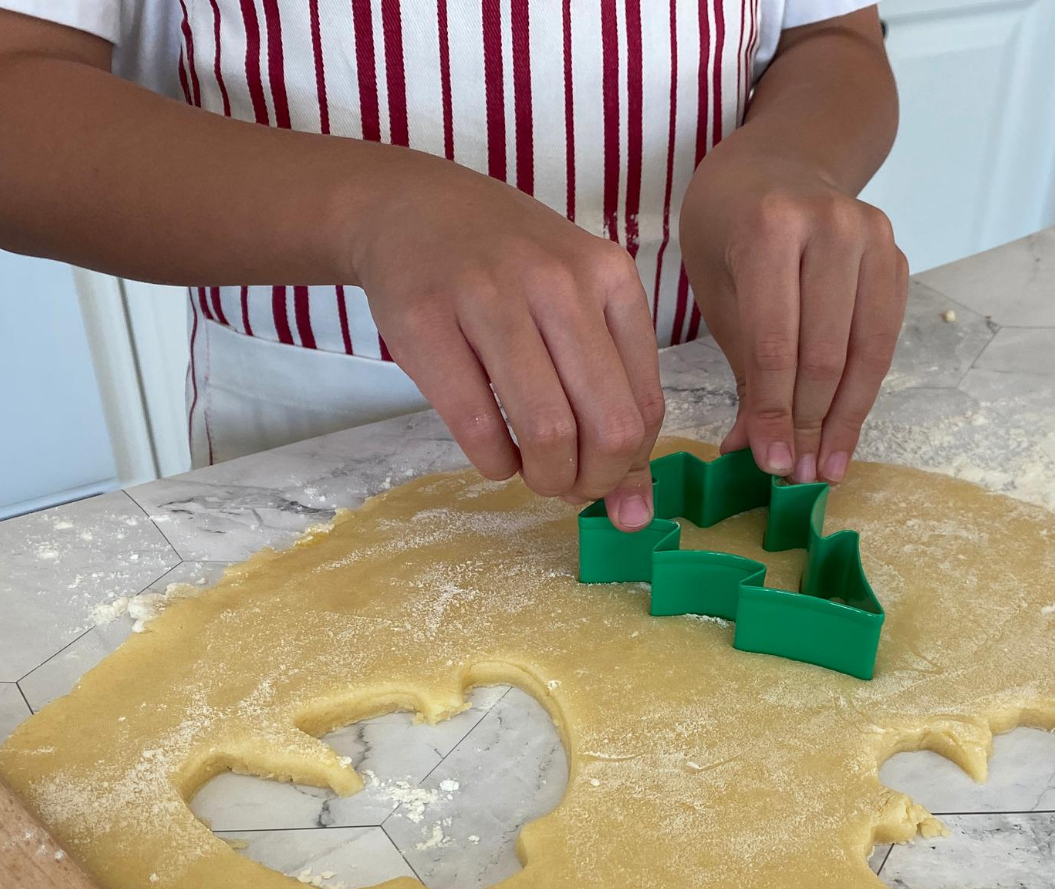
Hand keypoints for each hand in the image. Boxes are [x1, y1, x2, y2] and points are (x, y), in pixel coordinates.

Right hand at [351, 154, 663, 528]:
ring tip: (531, 471)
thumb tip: (635, 514)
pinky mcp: (427, 323)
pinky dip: (494, 463)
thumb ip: (614, 400)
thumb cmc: (507, 271)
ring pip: (548, 432)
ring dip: (544, 478)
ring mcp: (490, 297)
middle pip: (608, 428)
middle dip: (592, 482)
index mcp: (610, 278)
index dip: (627, 465)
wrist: (408, 207)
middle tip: (567, 485)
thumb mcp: (576, 310)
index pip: (645, 407)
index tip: (599, 474)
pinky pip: (478, 428)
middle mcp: (558, 281)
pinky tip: (494, 454)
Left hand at [680, 150, 906, 483]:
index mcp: (770, 228)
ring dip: (845, 419)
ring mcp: (872, 237)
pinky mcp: (896, 256)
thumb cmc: (732, 231)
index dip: (775, 414)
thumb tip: (748, 453)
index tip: (773, 464)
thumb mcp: (718, 291)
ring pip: (864, 353)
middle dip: (810, 424)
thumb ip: (739, 370)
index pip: (776, 346)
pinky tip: (845, 430)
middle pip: (825, 354)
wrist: (776, 162)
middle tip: (799, 475)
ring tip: (827, 466)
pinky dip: (864, 391)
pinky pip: (884, 340)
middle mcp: (829, 225)